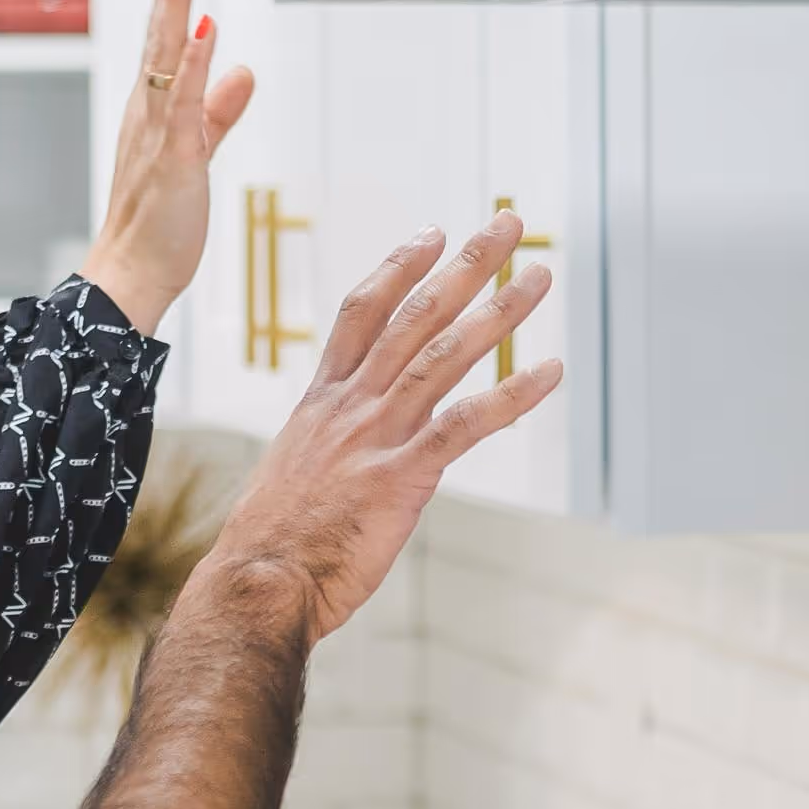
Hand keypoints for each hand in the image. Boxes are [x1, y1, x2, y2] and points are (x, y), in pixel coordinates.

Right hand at [76, 0, 256, 331]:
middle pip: (161, 27)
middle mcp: (148, 108)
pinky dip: (192, 63)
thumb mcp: (197, 151)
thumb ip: (218, 110)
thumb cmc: (158, 222)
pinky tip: (203, 28)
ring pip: (166, 51)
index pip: (166, 32)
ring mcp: (156, 128)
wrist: (131, 275)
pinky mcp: (171, 156)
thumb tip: (241, 69)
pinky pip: (182, 101)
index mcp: (155, 105)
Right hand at [196, 218, 560, 642]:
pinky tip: (551, 372)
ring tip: (540, 277)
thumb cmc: (270, 547)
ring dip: (499, 311)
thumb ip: (324, 455)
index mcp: (320, 403)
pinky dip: (512, 395)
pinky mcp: (402, 477)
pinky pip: (466, 425)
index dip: (400, 267)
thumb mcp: (290, 479)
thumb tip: (340, 464)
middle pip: (414, 315)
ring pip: (444, 355)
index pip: (362, 313)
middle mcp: (349, 406)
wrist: (257, 584)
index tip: (433, 234)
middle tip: (508, 224)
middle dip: (467, 265)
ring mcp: (375, 436)